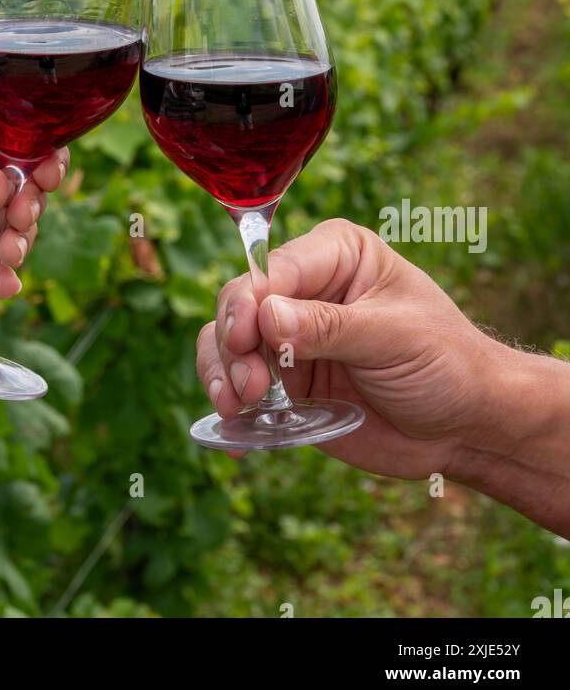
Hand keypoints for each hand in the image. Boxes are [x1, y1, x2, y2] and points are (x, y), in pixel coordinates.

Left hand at [0, 90, 67, 306]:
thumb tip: (3, 188)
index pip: (9, 129)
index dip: (34, 149)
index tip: (45, 173)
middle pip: (23, 176)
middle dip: (31, 198)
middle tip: (23, 217)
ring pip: (16, 219)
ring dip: (20, 237)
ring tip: (11, 252)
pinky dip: (1, 272)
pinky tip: (3, 284)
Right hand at [196, 217, 504, 479]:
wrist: (466, 426)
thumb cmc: (446, 362)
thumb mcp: (393, 337)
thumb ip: (329, 327)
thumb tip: (267, 316)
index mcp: (336, 254)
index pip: (274, 268)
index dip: (249, 302)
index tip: (243, 340)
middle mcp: (306, 288)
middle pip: (240, 303)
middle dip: (234, 345)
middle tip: (250, 389)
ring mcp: (291, 335)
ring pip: (227, 341)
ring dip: (223, 373)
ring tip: (238, 408)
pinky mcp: (286, 380)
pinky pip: (239, 383)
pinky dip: (229, 405)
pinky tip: (236, 435)